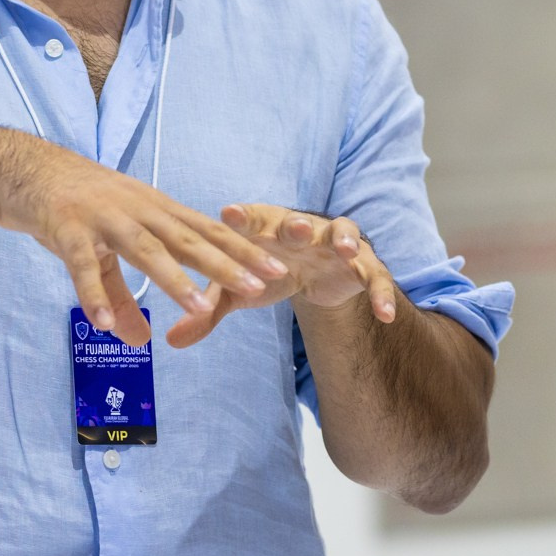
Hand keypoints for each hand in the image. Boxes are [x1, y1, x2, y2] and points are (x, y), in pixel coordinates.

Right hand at [0, 128, 285, 347]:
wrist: (19, 167)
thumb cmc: (70, 206)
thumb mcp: (101, 249)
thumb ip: (120, 295)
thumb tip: (139, 340)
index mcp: (152, 209)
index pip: (205, 231)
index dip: (241, 250)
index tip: (276, 269)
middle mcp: (136, 209)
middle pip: (187, 239)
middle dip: (226, 264)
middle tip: (261, 285)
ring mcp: (102, 216)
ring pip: (145, 250)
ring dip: (173, 280)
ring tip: (199, 310)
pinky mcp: (65, 226)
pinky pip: (83, 265)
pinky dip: (94, 294)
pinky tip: (106, 326)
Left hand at [165, 204, 401, 344]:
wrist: (312, 273)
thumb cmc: (267, 270)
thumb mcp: (237, 291)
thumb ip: (208, 310)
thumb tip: (170, 341)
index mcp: (268, 228)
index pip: (252, 219)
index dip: (242, 217)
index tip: (227, 214)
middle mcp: (304, 230)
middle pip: (301, 222)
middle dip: (298, 224)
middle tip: (295, 228)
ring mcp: (335, 245)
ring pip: (345, 234)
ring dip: (346, 239)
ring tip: (347, 250)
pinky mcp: (360, 265)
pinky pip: (376, 276)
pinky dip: (382, 293)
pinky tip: (385, 315)